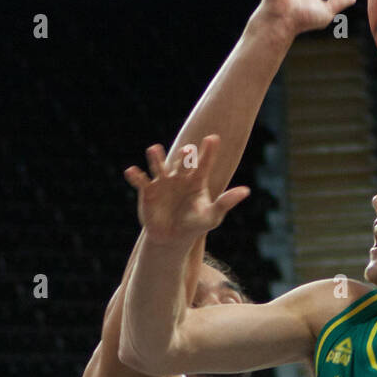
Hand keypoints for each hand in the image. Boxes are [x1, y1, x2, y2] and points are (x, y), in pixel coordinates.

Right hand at [123, 136, 249, 244]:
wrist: (172, 238)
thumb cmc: (194, 224)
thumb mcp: (212, 216)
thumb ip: (226, 202)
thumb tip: (246, 190)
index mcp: (196, 180)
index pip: (203, 163)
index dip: (208, 151)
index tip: (213, 138)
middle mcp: (179, 176)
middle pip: (182, 163)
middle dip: (184, 157)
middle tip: (188, 151)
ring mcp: (162, 182)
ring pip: (159, 166)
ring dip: (156, 158)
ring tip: (154, 149)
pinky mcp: (147, 191)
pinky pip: (140, 182)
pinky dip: (135, 176)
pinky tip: (131, 171)